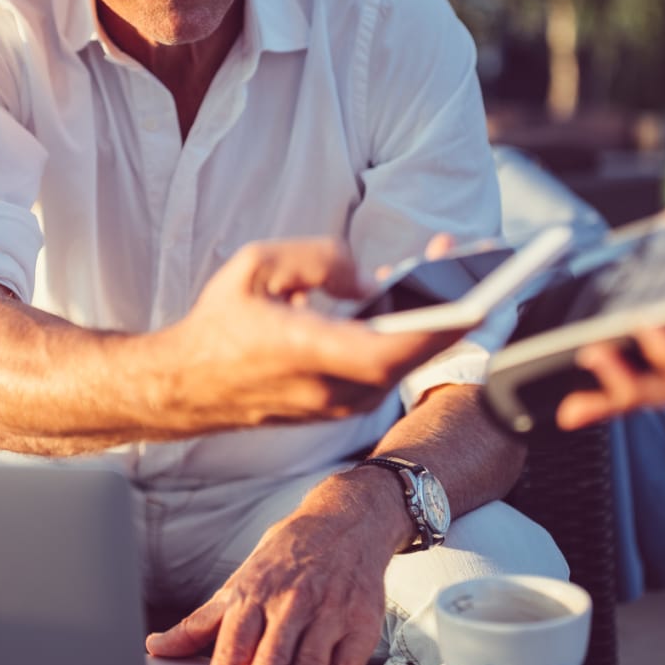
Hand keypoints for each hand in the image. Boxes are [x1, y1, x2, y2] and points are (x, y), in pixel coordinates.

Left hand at [144, 474, 406, 664]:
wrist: (344, 522)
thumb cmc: (286, 558)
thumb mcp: (239, 583)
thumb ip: (200, 623)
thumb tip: (155, 648)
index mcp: (253, 596)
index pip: (234, 647)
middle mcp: (289, 603)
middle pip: (272, 661)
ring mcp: (327, 612)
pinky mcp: (360, 622)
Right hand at [151, 239, 465, 432]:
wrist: (188, 386)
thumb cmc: (220, 323)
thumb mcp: (256, 265)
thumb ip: (318, 259)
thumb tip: (367, 280)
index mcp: (306, 351)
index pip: (386, 351)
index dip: (435, 329)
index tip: (476, 302)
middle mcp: (330, 388)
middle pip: (411, 355)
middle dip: (448, 305)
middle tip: (470, 258)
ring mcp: (340, 405)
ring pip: (403, 362)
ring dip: (429, 318)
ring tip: (441, 267)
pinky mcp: (344, 407)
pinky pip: (388, 369)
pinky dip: (406, 335)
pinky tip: (409, 298)